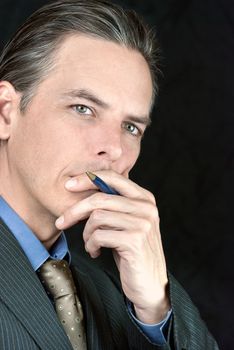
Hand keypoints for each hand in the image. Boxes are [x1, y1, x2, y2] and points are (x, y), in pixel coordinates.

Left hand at [56, 170, 169, 323]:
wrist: (150, 284)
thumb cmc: (131, 251)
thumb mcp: (125, 223)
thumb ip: (113, 205)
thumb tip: (82, 188)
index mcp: (144, 198)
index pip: (113, 177)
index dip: (88, 178)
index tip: (68, 186)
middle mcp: (146, 207)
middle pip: (100, 198)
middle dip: (75, 210)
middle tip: (61, 222)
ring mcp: (142, 223)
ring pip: (97, 217)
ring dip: (86, 233)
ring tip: (89, 243)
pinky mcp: (135, 241)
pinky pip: (99, 236)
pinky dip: (90, 245)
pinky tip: (95, 252)